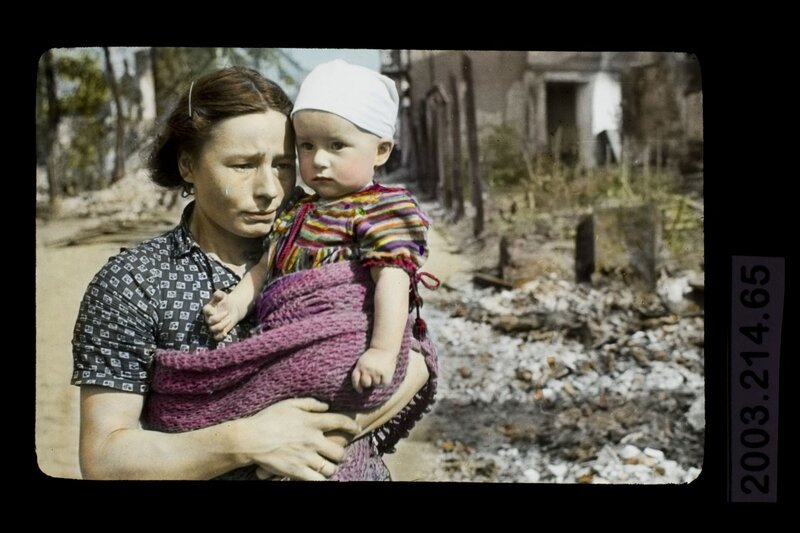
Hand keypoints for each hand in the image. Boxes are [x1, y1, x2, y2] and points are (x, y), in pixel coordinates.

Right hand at [203, 290, 244, 340]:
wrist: (233, 308)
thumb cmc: (226, 301)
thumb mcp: (223, 295)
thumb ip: (219, 294)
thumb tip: (216, 294)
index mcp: (208, 309)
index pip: (206, 311)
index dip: (212, 311)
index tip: (221, 310)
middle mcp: (208, 318)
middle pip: (210, 321)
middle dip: (219, 318)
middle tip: (227, 313)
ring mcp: (213, 325)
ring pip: (213, 329)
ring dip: (222, 326)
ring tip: (229, 319)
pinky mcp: (218, 331)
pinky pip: (216, 337)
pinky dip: (220, 336)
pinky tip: (226, 333)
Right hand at [230, 398, 360, 480]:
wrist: (250, 439)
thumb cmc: (268, 419)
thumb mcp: (289, 404)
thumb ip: (310, 403)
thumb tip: (326, 406)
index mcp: (312, 422)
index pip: (340, 422)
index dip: (351, 425)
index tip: (355, 428)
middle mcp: (313, 440)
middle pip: (340, 451)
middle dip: (341, 453)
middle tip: (337, 453)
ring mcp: (306, 457)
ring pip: (331, 468)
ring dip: (331, 468)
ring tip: (326, 466)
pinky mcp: (297, 471)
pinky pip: (318, 480)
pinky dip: (321, 480)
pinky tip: (319, 477)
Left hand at [351, 348, 397, 392]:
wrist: (384, 347)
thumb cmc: (372, 356)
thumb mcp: (362, 361)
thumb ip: (360, 371)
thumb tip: (361, 388)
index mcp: (360, 366)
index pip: (355, 379)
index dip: (357, 387)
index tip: (360, 390)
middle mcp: (367, 369)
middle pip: (366, 384)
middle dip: (369, 383)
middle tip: (373, 379)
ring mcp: (376, 371)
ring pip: (376, 384)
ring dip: (378, 381)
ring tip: (380, 373)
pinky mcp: (385, 372)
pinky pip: (384, 384)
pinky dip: (385, 382)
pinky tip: (385, 376)